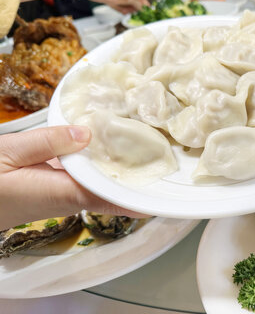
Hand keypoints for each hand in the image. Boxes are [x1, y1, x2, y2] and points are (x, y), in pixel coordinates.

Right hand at [0, 125, 147, 230]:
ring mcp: (63, 193)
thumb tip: (87, 133)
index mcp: (62, 192)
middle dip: (136, 175)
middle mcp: (69, 197)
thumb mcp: (9, 152)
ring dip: (119, 168)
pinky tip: (107, 144)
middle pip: (113, 188)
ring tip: (143, 143)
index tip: (163, 185)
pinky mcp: (55, 187)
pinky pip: (86, 176)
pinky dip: (98, 162)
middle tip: (160, 151)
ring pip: (101, 182)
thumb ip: (48, 142)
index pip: (111, 196)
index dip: (139, 192)